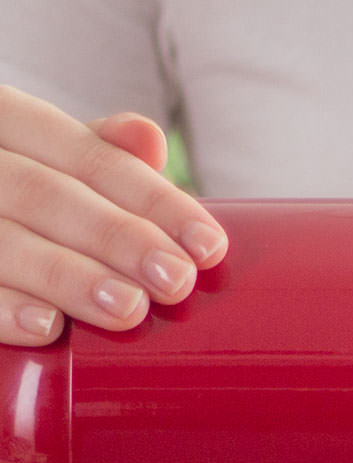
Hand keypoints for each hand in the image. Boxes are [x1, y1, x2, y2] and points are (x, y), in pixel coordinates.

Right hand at [0, 86, 226, 346]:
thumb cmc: (20, 207)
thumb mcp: (51, 168)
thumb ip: (99, 162)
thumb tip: (148, 139)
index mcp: (7, 122)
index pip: (86, 154)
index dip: (153, 200)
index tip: (209, 246)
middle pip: (44, 194)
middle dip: (118, 239)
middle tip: (175, 280)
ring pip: (3, 240)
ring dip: (69, 276)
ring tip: (127, 309)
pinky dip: (4, 307)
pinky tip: (45, 328)